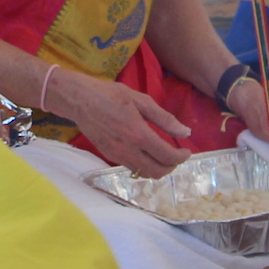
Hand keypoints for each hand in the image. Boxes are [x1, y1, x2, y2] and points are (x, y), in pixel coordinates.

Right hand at [59, 69, 193, 176]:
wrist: (81, 100)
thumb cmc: (112, 95)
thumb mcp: (141, 100)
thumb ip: (165, 119)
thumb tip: (186, 133)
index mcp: (139, 134)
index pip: (167, 156)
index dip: (181, 157)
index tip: (187, 151)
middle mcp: (128, 150)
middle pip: (157, 171)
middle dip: (172, 166)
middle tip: (177, 156)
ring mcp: (117, 156)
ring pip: (144, 173)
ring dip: (158, 168)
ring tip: (163, 155)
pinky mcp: (109, 156)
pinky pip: (132, 168)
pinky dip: (144, 166)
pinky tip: (146, 153)